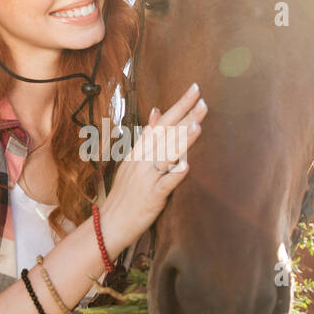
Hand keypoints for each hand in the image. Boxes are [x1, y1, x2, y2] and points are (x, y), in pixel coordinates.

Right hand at [100, 81, 207, 253]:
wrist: (110, 223)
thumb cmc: (125, 193)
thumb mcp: (132, 160)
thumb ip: (146, 136)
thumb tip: (156, 110)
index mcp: (139, 151)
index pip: (161, 123)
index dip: (178, 106)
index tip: (195, 90)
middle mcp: (142, 160)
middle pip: (165, 134)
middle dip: (184, 117)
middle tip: (203, 101)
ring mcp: (146, 178)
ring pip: (165, 155)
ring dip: (182, 140)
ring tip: (199, 125)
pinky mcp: (151, 197)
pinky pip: (164, 184)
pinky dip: (175, 175)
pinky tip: (187, 165)